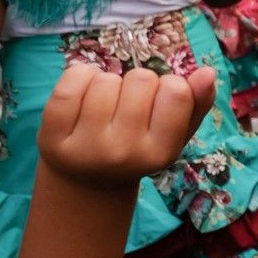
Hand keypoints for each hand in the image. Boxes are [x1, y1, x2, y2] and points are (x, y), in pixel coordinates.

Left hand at [37, 64, 215, 186]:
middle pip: (141, 80)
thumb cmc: (138, 150)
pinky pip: (72, 80)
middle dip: (138, 85)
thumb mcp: (174, 136)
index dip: (169, 87)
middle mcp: (122, 153)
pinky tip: (83, 93)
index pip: (176, 92)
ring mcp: (84, 145)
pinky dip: (80, 76)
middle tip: (129, 108)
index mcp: (159, 154)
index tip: (159, 104)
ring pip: (106, 79)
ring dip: (108, 83)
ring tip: (105, 106)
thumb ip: (196, 106)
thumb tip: (207, 73)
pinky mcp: (51, 134)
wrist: (87, 184)